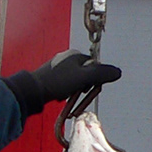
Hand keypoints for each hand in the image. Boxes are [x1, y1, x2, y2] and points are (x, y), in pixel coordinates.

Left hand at [2, 51, 121, 117]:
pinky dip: (65, 92)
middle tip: (76, 93)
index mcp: (75, 55)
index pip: (94, 66)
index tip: (88, 88)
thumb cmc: (57, 82)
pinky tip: (60, 97)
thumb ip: (101, 74)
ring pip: (74, 81)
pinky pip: (64, 85)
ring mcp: (57, 67)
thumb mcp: (83, 77)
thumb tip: (118, 72)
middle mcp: (66, 58)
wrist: (33, 91)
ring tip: (67, 96)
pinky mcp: (50, 77)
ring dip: (74, 91)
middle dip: (83, 87)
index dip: (94, 79)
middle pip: (84, 74)